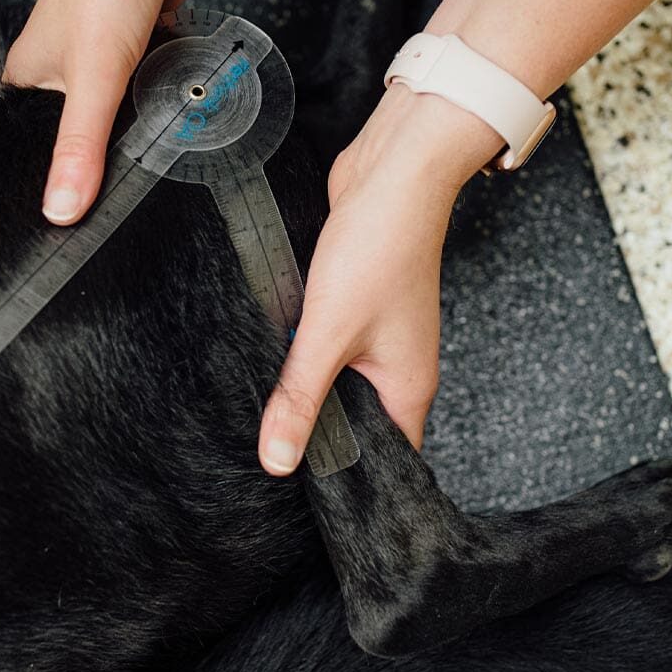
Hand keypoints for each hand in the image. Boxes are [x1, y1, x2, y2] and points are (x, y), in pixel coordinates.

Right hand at [3, 0, 207, 222]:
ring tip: (149, 149)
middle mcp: (60, 67)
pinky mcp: (139, 43)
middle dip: (103, 153)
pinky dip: (161, 97)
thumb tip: (61, 209)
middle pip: (79, 132)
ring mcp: (101, 54)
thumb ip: (79, 147)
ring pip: (118, 111)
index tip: (74, 213)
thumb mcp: (92, 76)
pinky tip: (172, 111)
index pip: (29, 147)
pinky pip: (147, 87)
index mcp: (28, 78)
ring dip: (136, 124)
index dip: (53, 178)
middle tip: (122, 185)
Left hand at [257, 84, 501, 473]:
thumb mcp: (329, 333)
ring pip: (338, 384)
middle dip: (316, 434)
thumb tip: (278, 459)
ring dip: (306, 390)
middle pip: (356, 423)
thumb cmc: (378, 249)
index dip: (347, 480)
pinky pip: (329, 348)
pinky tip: (273, 356)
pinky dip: (304, 355)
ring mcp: (379, 339)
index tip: (303, 495)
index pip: (385, 459)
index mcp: (407, 389)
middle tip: (268, 452)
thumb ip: (301, 397)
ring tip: (264, 408)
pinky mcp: (357, 309)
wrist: (391, 176)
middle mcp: (398, 369)